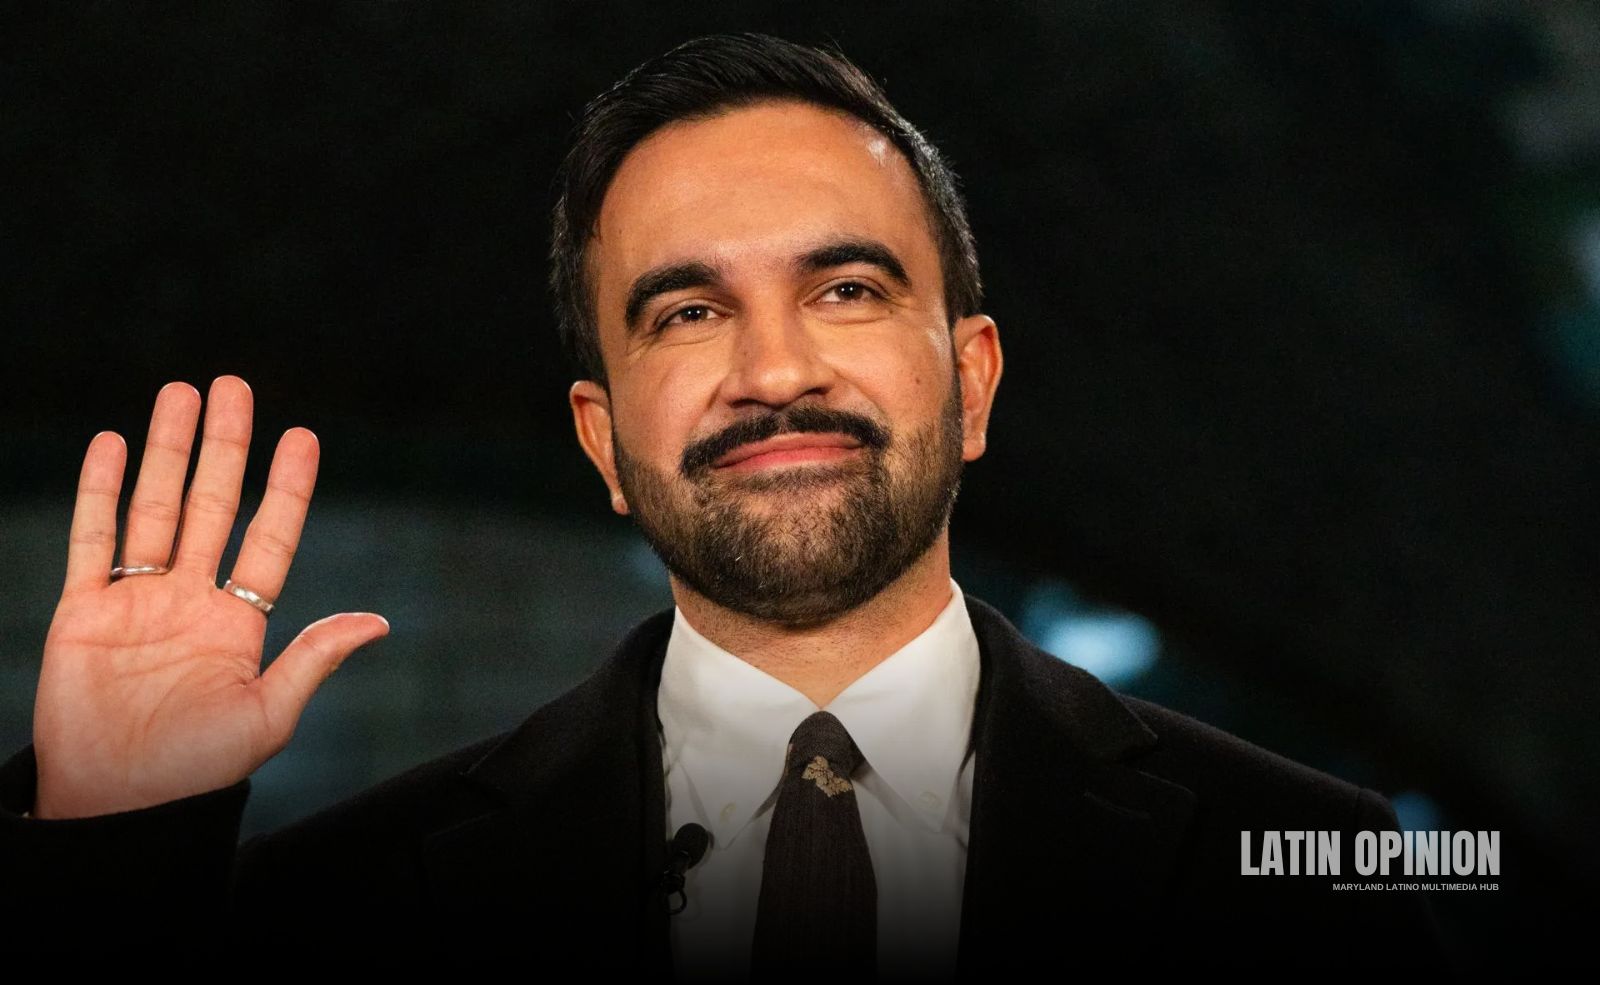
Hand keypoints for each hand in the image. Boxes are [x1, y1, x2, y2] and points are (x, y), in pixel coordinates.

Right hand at [31, 376, 388, 818]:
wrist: (116, 807)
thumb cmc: (196, 774)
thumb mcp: (268, 716)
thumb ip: (314, 659)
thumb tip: (379, 621)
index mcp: (240, 624)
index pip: (270, 539)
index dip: (286, 488)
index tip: (303, 437)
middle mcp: (191, 601)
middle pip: (212, 506)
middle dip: (224, 446)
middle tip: (234, 385)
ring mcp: (137, 602)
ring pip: (156, 508)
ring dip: (168, 451)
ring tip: (181, 393)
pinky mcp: (82, 612)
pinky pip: (93, 540)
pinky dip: (100, 491)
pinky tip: (112, 443)